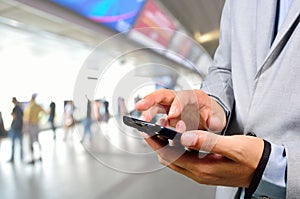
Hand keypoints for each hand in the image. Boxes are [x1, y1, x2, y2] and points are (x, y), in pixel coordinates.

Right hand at [135, 89, 225, 131]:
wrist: (210, 118)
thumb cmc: (213, 115)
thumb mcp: (219, 118)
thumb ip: (215, 121)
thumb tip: (209, 124)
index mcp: (193, 96)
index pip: (182, 96)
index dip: (177, 105)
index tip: (172, 115)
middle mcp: (179, 99)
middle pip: (163, 95)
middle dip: (150, 99)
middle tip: (140, 106)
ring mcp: (171, 107)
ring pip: (156, 106)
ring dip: (147, 114)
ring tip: (142, 122)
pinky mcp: (166, 117)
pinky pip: (156, 118)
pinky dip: (152, 125)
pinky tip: (148, 131)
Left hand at [144, 124, 264, 187]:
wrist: (266, 169)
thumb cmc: (253, 158)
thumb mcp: (233, 146)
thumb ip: (208, 141)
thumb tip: (186, 136)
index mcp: (203, 168)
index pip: (170, 157)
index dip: (157, 143)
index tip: (148, 131)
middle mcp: (199, 173)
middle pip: (169, 160)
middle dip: (158, 145)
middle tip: (151, 130)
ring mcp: (202, 172)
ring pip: (176, 160)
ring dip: (167, 146)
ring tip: (163, 131)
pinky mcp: (206, 169)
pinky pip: (185, 160)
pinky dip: (178, 149)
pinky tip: (180, 138)